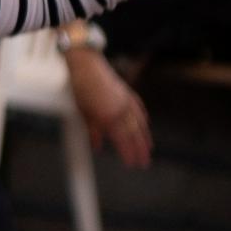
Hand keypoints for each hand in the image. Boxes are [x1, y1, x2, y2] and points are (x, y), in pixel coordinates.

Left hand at [62, 47, 152, 168]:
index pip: (122, 140)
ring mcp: (126, 100)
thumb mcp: (83, 113)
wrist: (87, 65)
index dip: (128, 154)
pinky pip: (138, 108)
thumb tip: (97, 147)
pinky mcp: (127, 92)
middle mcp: (122, 110)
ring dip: (144, 137)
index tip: (132, 164)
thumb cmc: (81, 89)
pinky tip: (145, 124)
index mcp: (109, 117)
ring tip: (149, 148)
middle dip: (139, 150)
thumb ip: (93, 131)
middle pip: (134, 134)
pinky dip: (143, 118)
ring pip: (139, 123)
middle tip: (144, 163)